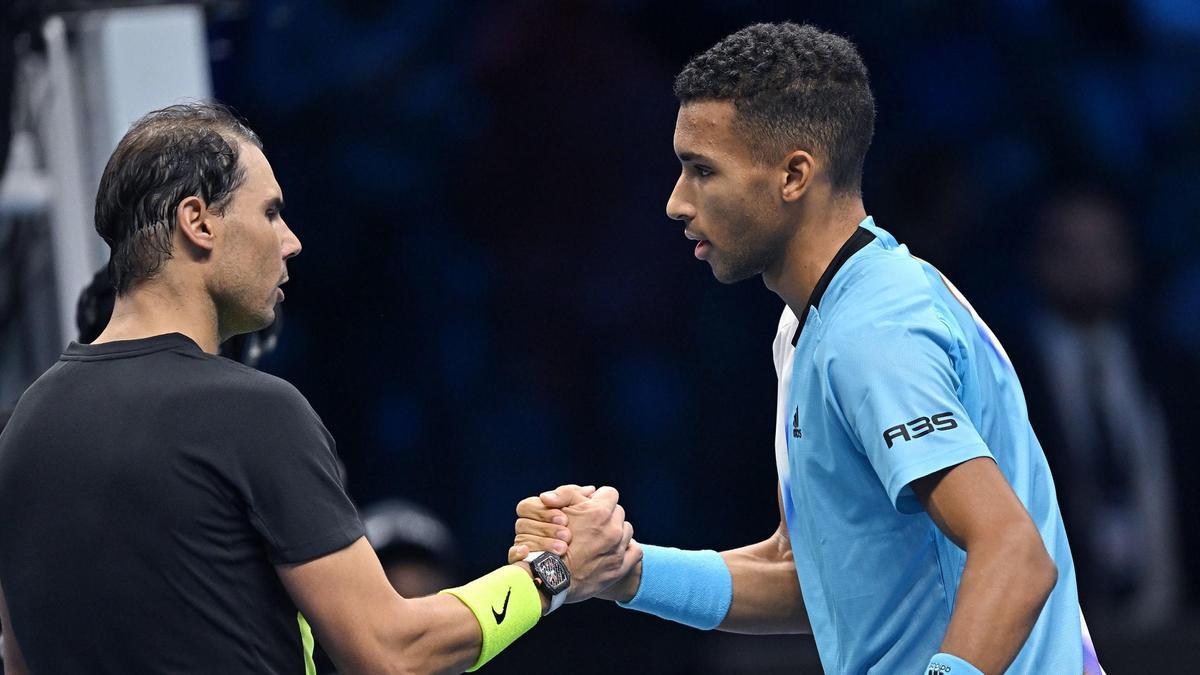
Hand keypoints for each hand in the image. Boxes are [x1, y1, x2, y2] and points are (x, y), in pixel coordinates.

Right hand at [508, 485, 641, 602]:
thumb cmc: (547, 541)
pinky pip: (635, 551)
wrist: (548, 578)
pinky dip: (627, 549)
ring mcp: (617, 549)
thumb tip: (591, 490)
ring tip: (598, 540)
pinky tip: (614, 550)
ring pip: (626, 530)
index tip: (589, 507)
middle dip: (606, 516)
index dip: (598, 499)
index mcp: (598, 512)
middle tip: (590, 526)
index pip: (609, 493)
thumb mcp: (553, 509)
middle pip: (618, 512)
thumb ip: (570, 493)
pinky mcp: (620, 568)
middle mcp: (612, 529)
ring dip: (616, 532)